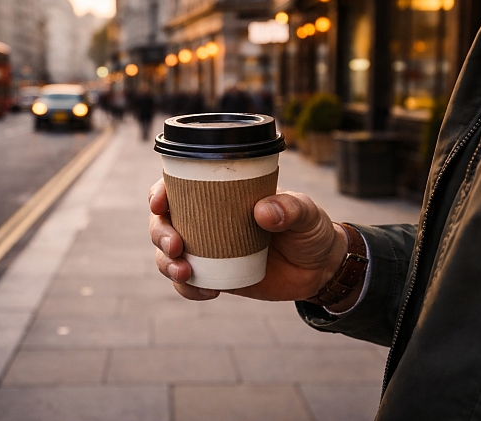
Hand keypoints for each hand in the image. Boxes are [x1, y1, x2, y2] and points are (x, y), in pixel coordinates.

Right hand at [148, 178, 355, 308]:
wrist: (320, 269)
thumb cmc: (310, 229)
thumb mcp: (306, 212)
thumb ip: (290, 207)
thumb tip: (262, 211)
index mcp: (221, 195)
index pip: (179, 188)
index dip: (159, 193)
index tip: (159, 203)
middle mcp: (206, 221)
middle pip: (163, 222)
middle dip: (160, 233)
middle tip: (177, 246)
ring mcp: (208, 251)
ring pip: (168, 255)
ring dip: (166, 265)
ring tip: (186, 274)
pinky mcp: (215, 277)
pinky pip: (189, 284)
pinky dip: (188, 290)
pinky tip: (207, 292)